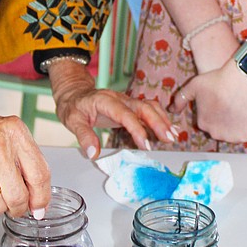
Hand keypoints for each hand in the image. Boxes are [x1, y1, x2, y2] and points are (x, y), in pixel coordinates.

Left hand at [48, 60, 176, 157]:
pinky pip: (149, 109)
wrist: (74, 93)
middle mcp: (120, 99)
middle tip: (169, 139)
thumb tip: (93, 154)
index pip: (125, 114)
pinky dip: (161, 118)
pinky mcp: (131, 106)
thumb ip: (84, 136)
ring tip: (174, 136)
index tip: (145, 145)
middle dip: (158, 123)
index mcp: (106, 101)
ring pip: (150, 107)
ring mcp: (127, 101)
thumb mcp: (73, 121)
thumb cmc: (74, 107)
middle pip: (143, 107)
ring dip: (163, 120)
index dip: (137, 129)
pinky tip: (172, 129)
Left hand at [172, 61, 246, 142]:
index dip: (216, 111)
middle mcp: (214, 133)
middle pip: (221, 129)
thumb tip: (172, 110)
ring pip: (234, 133)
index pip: (208, 121)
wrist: (242, 79)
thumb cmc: (217, 80)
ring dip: (236, 125)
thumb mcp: (193, 86)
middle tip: (232, 105)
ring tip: (240, 108)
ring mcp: (231, 136)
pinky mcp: (246, 136)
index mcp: (202, 123)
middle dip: (225, 120)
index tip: (221, 101)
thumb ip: (180, 99)